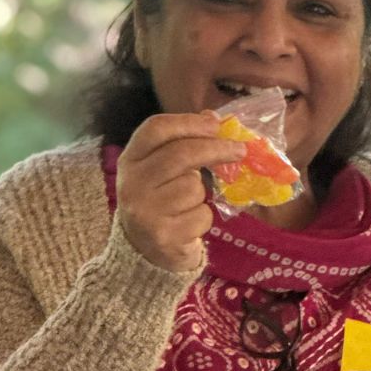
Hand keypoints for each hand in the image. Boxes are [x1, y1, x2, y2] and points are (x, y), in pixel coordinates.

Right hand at [115, 112, 242, 271]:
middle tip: (240, 150)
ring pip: (193, 187)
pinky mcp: (164, 236)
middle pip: (180, 154)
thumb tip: (212, 118)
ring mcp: (145, 212)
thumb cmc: (159, 202)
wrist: (144, 253)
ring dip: (202, 194)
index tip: (216, 124)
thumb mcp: (161, 170)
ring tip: (188, 204)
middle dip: (215, 148)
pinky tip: (188, 224)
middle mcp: (132, 184)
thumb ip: (182, 144)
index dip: (188, 122)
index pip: (156, 129)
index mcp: (130, 160)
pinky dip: (203, 218)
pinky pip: (201, 215)